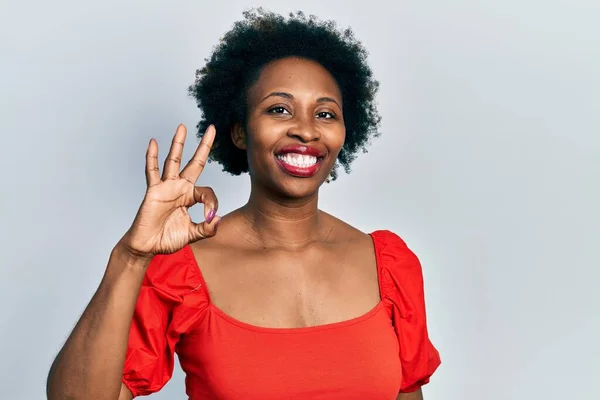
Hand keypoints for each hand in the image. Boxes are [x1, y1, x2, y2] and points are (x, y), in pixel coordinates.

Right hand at [119, 124, 219, 257]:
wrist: (147, 246)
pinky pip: (152, 171)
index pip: (207, 191)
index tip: (209, 217)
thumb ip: (207, 229)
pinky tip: (153, 142)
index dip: (212, 203)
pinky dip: (152, 157)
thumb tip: (217, 218)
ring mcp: (166, 187)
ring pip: (173, 161)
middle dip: (203, 146)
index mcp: (191, 197)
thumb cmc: (167, 239)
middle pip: (194, 163)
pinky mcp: (153, 190)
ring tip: (182, 127)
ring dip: (178, 144)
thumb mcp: (193, 235)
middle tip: (211, 129)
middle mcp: (180, 188)